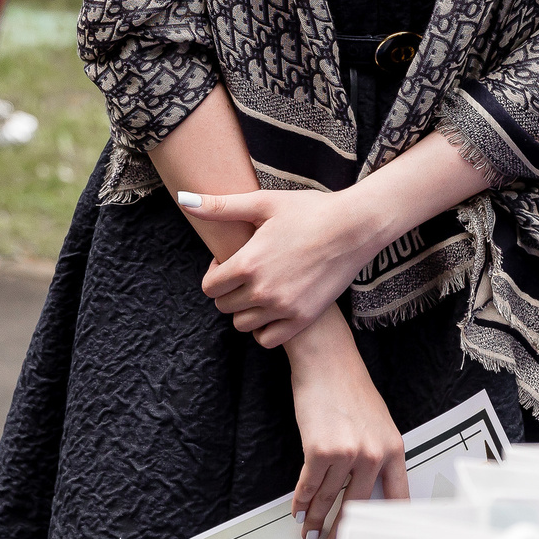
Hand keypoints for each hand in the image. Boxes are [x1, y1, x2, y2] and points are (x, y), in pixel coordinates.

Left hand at [184, 186, 380, 348]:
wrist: (355, 227)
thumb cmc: (309, 210)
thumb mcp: (263, 203)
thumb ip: (220, 206)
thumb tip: (184, 199)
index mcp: (248, 263)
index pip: (209, 287)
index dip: (216, 273)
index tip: (231, 261)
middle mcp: (262, 290)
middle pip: (224, 306)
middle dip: (229, 290)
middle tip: (248, 272)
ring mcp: (283, 308)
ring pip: (243, 325)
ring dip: (245, 310)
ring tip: (261, 288)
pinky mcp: (303, 319)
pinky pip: (267, 339)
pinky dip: (264, 328)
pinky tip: (273, 307)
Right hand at [285, 309, 407, 538]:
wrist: (327, 361)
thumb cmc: (350, 389)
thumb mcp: (378, 424)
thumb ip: (376, 458)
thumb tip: (364, 494)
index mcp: (394, 449)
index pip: (396, 499)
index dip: (384, 528)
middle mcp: (374, 454)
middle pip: (357, 509)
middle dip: (341, 537)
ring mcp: (347, 453)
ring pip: (328, 499)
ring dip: (316, 522)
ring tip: (310, 537)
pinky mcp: (319, 449)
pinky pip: (309, 486)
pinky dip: (301, 503)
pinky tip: (298, 514)